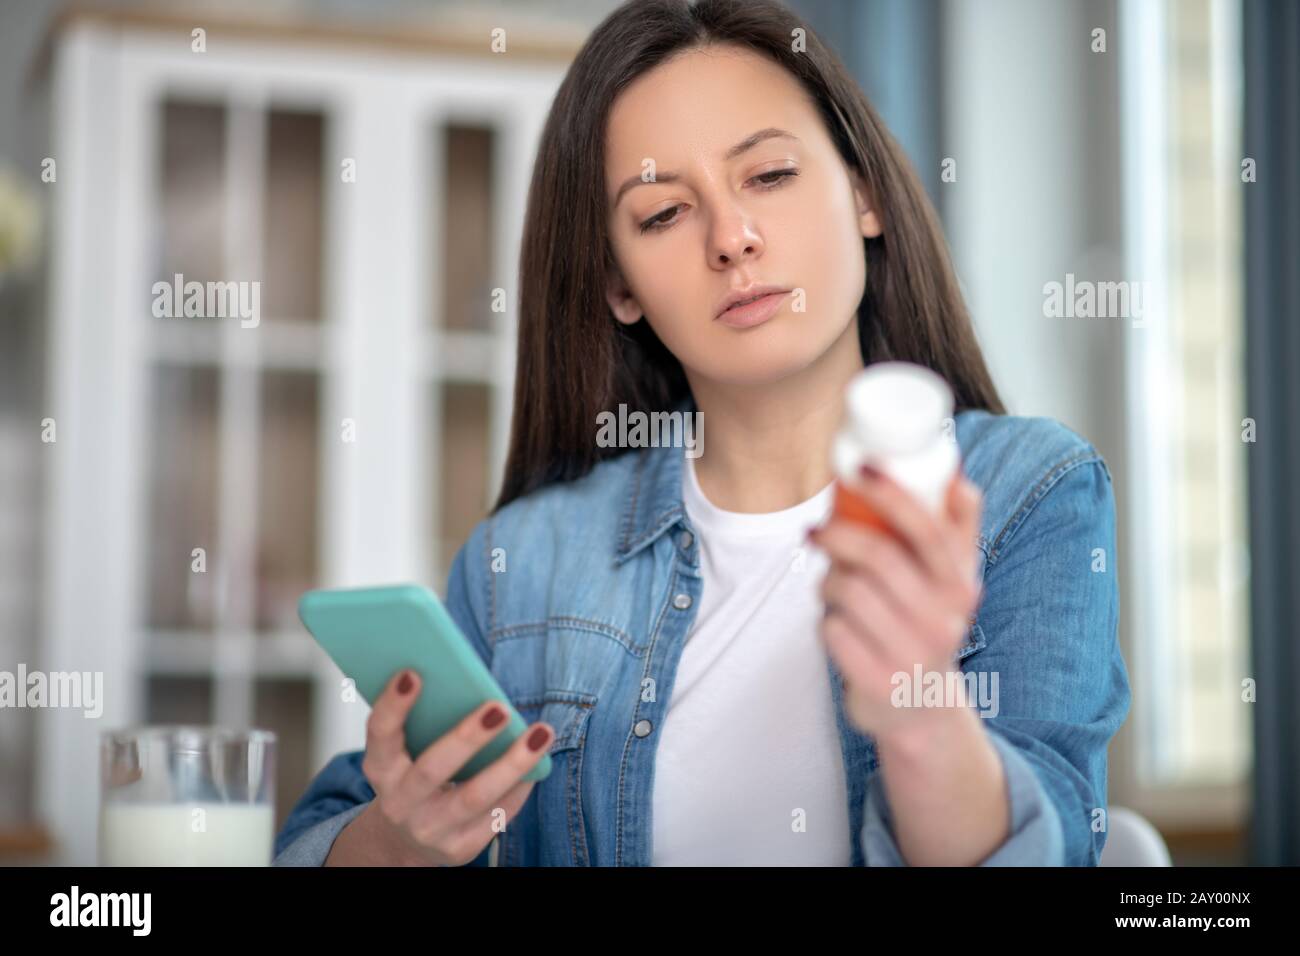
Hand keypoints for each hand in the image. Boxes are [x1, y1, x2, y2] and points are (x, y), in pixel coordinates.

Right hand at [347, 669, 553, 865]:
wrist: (409, 837)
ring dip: (512, 763)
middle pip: (433, 769)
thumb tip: (470, 682)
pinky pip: (496, 815)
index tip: (412, 673)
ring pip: (475, 795)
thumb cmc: (416, 774)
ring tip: (541, 732)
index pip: (380, 734)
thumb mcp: (407, 751)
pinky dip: (520, 786)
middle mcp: (399, 802)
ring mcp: (429, 829)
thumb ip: (427, 722)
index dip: (393, 705)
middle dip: (467, 737)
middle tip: (499, 707)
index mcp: (381, 768)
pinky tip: (538, 763)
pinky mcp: (459, 849)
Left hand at [809, 465, 983, 739]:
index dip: (892, 495)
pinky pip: (832, 630)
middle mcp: (943, 622)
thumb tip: (957, 478)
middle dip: (838, 536)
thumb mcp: (953, 583)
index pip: (928, 531)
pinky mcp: (877, 682)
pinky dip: (825, 620)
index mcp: (961, 588)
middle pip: (878, 557)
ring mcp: (911, 656)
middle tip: (817, 531)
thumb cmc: (928, 625)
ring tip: (829, 584)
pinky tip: (835, 622)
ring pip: (848, 591)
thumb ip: (957, 530)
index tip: (860, 469)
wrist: (922, 709)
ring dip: (828, 581)